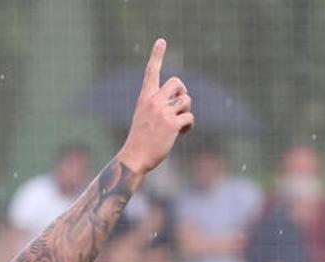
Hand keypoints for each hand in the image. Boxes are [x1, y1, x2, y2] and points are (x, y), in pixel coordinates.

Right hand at [117, 39, 193, 174]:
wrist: (134, 157)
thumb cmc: (140, 139)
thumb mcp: (145, 116)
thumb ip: (160, 105)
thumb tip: (183, 99)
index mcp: (144, 97)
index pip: (150, 72)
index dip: (156, 55)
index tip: (161, 41)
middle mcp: (152, 101)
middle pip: (177, 82)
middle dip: (182, 93)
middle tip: (178, 107)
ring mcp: (162, 112)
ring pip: (186, 100)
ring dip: (186, 111)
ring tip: (178, 124)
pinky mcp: (171, 124)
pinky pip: (189, 117)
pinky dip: (189, 125)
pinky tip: (183, 132)